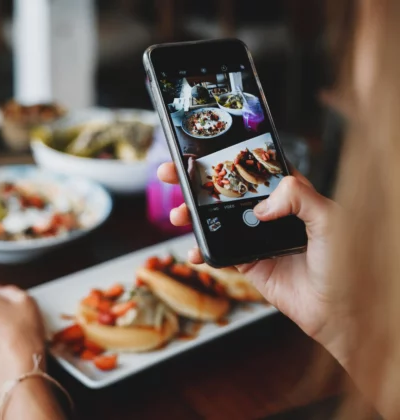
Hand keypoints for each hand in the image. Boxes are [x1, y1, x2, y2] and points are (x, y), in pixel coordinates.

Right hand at [157, 163, 348, 363]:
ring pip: (216, 219)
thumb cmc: (346, 264)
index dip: (227, 156)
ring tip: (178, 215)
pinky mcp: (248, 262)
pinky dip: (201, 252)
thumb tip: (261, 206)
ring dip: (192, 215)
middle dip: (195, 181)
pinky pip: (218, 252)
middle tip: (170, 173)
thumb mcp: (331, 220)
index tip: (200, 150)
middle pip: (226, 190)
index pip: (253, 167)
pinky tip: (193, 252)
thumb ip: (299, 197)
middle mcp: (271, 212)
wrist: (339, 311)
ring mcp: (256, 237)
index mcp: (291, 194)